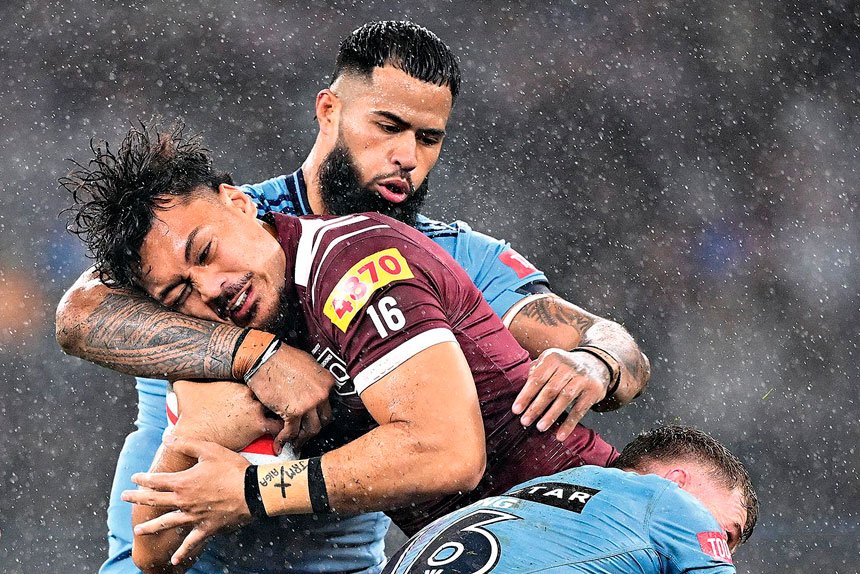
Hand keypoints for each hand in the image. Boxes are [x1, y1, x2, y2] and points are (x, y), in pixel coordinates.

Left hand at [123, 435, 252, 565]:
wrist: (252, 491)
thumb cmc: (232, 468)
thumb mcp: (210, 450)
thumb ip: (186, 443)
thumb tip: (167, 437)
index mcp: (183, 482)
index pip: (157, 480)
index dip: (143, 478)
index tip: (134, 477)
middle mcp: (183, 501)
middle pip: (155, 501)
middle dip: (137, 498)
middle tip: (124, 497)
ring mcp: (193, 517)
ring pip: (166, 523)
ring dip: (150, 527)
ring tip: (138, 531)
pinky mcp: (206, 528)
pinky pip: (191, 542)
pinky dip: (182, 552)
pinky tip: (174, 560)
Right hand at [172, 380, 282, 450]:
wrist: (193, 435)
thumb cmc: (189, 413)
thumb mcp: (184, 386)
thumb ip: (184, 373)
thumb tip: (176, 364)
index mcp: (238, 382)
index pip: (261, 374)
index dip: (266, 378)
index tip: (270, 381)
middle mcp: (250, 394)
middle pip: (276, 388)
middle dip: (281, 391)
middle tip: (288, 393)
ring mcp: (256, 410)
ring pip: (281, 406)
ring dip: (285, 409)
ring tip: (292, 411)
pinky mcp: (258, 427)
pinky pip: (280, 427)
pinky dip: (284, 428)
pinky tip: (287, 430)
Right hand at [246, 345, 333, 451]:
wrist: (263, 357)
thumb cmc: (281, 358)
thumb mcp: (308, 364)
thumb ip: (315, 381)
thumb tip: (314, 391)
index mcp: (327, 382)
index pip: (327, 406)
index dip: (318, 415)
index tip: (311, 421)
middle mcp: (322, 394)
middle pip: (323, 420)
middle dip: (312, 430)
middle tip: (303, 435)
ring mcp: (309, 404)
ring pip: (310, 430)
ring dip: (301, 439)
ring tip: (293, 443)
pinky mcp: (293, 412)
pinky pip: (291, 432)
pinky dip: (285, 439)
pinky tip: (279, 442)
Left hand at [512, 348, 608, 440]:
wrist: (595, 364)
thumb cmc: (563, 368)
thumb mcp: (549, 362)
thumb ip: (535, 372)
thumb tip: (522, 392)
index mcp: (553, 358)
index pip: (537, 378)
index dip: (526, 395)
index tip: (516, 410)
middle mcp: (568, 366)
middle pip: (550, 389)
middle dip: (536, 407)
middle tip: (525, 421)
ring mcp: (582, 378)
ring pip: (564, 398)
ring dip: (551, 415)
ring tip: (540, 427)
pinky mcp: (593, 390)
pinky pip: (579, 410)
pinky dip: (569, 424)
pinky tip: (560, 435)